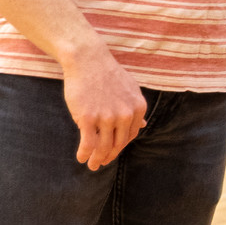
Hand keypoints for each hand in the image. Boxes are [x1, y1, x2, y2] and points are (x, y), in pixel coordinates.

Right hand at [62, 46, 147, 169]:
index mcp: (137, 108)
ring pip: (103, 147)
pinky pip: (88, 143)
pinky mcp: (88, 118)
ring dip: (96, 160)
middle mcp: (125, 115)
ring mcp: (106, 117)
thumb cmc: (106, 73)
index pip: (131, 135)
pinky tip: (81, 158)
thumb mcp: (130, 88)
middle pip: (118, 144)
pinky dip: (84, 154)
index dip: (121, 146)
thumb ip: (136, 108)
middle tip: (101, 163)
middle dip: (109, 157)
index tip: (112, 152)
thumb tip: (144, 125)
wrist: (87, 59)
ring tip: (91, 165)